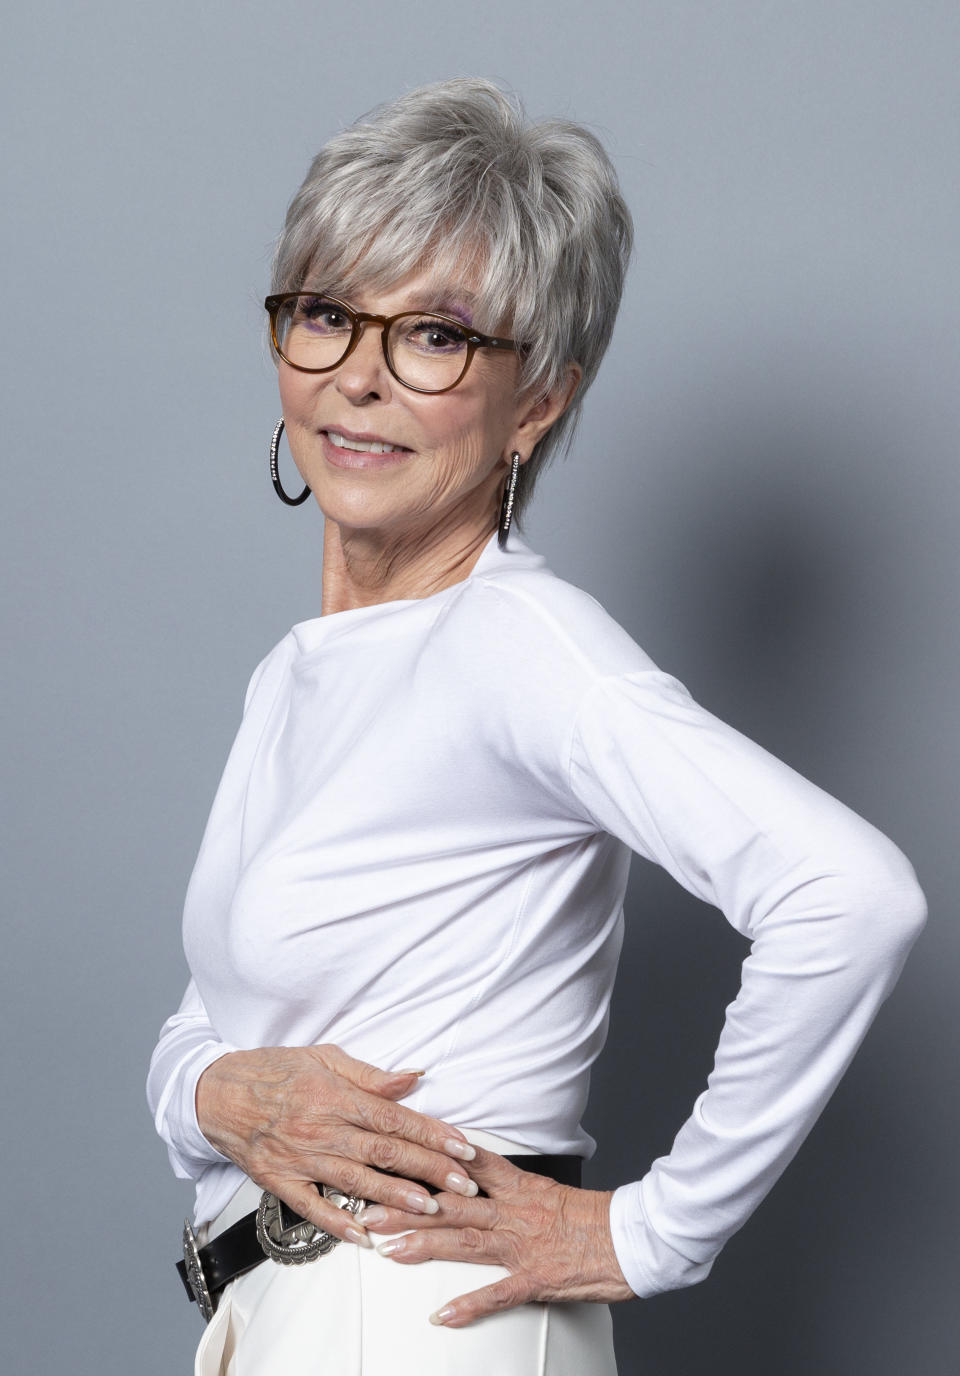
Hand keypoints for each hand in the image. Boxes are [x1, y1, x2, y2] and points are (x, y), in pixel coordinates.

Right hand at [195, 1045, 478, 1245]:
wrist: (217, 1091)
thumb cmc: (273, 1069)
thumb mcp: (324, 1058)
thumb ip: (370, 1074)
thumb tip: (412, 1078)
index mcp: (336, 1095)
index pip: (394, 1118)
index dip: (432, 1134)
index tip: (463, 1148)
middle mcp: (322, 1128)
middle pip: (384, 1152)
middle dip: (428, 1170)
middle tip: (462, 1184)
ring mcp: (301, 1158)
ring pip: (357, 1182)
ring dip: (395, 1197)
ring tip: (429, 1209)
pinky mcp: (280, 1181)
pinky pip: (313, 1207)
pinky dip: (339, 1224)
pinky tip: (365, 1236)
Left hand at [357, 1146, 635, 1324]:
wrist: (639, 1237)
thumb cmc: (600, 1218)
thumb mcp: (554, 1192)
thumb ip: (517, 1190)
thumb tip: (484, 1185)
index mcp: (522, 1186)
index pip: (469, 1165)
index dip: (430, 1159)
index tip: (395, 1154)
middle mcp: (517, 1210)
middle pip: (453, 1205)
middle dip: (409, 1207)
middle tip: (369, 1208)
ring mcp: (526, 1244)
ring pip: (466, 1242)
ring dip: (425, 1246)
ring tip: (390, 1250)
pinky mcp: (539, 1278)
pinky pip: (499, 1292)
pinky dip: (471, 1305)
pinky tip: (444, 1314)